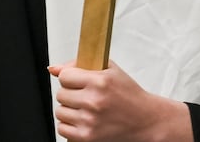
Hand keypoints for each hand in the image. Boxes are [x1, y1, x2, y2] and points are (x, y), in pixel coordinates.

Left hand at [49, 61, 191, 141]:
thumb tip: (53, 69)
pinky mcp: (88, 137)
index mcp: (99, 82)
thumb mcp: (109, 71)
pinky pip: (63, 129)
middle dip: (70, 94)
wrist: (147, 121)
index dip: (70, 78)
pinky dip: (69, 125)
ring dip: (69, 110)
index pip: (64, 77)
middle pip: (60, 94)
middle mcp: (94, 102)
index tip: (78, 82)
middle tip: (84, 96)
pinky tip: (82, 120)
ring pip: (60, 112)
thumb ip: (79, 65)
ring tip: (84, 109)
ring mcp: (90, 121)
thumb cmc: (129, 96)